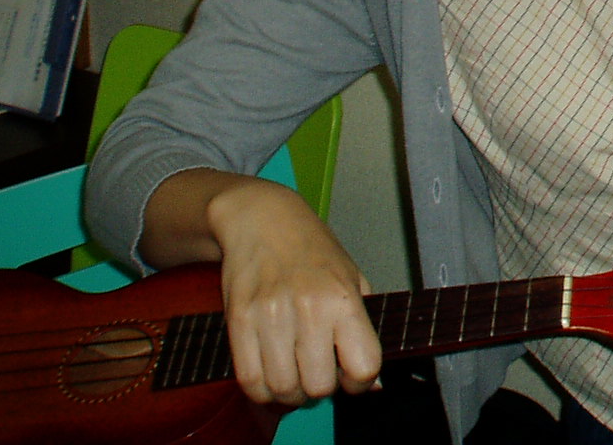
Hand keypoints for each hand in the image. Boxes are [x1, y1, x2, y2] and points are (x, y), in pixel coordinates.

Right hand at [207, 177, 381, 406]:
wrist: (263, 219)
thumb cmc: (312, 250)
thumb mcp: (353, 279)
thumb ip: (366, 330)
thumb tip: (374, 382)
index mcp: (343, 298)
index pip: (363, 365)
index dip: (361, 382)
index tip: (353, 377)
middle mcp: (308, 308)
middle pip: (318, 386)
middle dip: (320, 389)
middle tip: (318, 373)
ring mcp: (270, 316)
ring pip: (282, 389)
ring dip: (289, 393)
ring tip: (294, 374)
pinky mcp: (238, 321)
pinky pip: (249, 380)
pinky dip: (261, 389)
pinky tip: (271, 375)